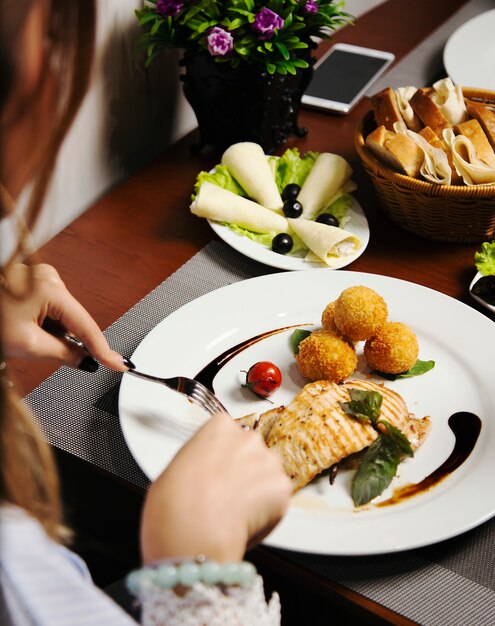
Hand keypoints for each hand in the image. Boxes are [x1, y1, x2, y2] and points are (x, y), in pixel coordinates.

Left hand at [0, 263, 125, 370]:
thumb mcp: (28, 344)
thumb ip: (64, 353)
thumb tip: (85, 360)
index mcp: (51, 287)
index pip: (87, 325)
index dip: (104, 349)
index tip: (120, 363)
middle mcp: (49, 277)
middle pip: (75, 319)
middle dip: (69, 339)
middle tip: (52, 353)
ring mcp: (42, 278)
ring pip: (63, 316)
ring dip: (54, 332)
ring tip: (26, 336)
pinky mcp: (34, 283)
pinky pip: (52, 309)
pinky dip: (47, 324)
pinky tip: (29, 329)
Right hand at [140, 413, 291, 563]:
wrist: (193, 528)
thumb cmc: (175, 502)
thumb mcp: (176, 467)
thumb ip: (199, 461)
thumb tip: (202, 475)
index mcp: (219, 427)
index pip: (229, 435)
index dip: (223, 459)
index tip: (218, 473)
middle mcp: (247, 437)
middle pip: (251, 453)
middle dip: (243, 472)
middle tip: (227, 496)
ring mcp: (268, 460)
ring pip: (267, 476)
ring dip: (257, 492)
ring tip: (235, 513)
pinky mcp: (282, 486)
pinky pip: (278, 500)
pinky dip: (267, 513)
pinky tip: (246, 522)